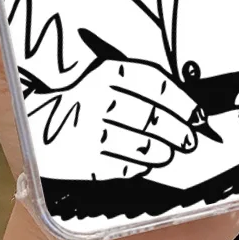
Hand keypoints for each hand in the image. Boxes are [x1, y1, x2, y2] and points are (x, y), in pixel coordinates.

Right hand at [25, 39, 201, 180]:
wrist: (41, 129)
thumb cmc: (83, 104)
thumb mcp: (105, 81)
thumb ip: (141, 89)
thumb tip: (185, 108)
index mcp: (105, 72)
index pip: (154, 83)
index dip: (182, 101)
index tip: (197, 115)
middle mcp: (96, 98)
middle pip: (152, 117)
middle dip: (179, 131)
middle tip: (189, 139)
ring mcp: (89, 131)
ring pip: (143, 145)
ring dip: (164, 151)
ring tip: (168, 151)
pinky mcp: (84, 162)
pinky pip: (127, 167)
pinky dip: (142, 166)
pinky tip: (144, 161)